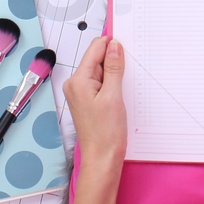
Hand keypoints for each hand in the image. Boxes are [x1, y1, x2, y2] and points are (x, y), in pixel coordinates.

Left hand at [63, 36, 126, 173]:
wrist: (102, 159)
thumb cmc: (106, 132)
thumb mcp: (113, 95)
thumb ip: (113, 68)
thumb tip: (114, 45)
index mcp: (78, 80)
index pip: (95, 49)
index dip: (112, 45)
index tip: (128, 44)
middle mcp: (75, 84)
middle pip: (97, 59)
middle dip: (114, 61)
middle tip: (129, 73)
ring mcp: (79, 92)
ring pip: (100, 70)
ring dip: (114, 74)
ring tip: (123, 89)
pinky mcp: (86, 100)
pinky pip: (100, 82)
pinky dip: (111, 83)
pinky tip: (119, 93)